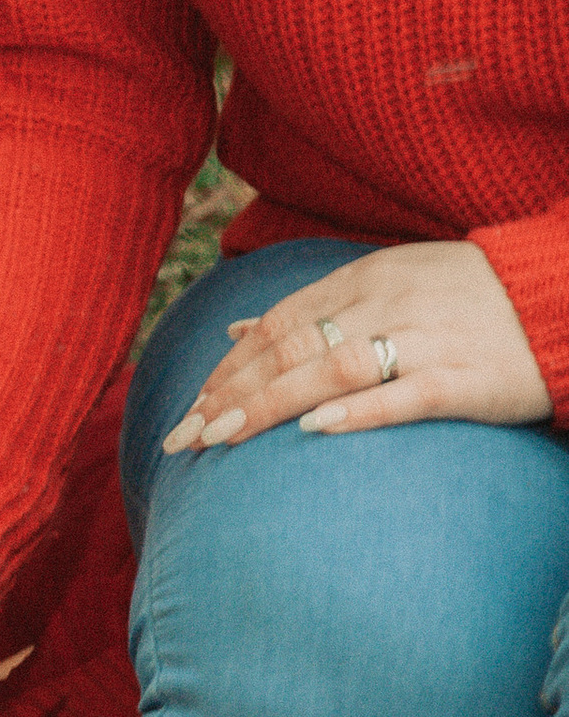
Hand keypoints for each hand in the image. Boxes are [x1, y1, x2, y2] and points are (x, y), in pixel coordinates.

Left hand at [160, 241, 550, 452]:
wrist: (559, 298)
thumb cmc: (466, 298)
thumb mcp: (387, 280)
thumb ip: (312, 307)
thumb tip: (236, 331)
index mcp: (366, 277)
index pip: (279, 323)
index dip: (229, 368)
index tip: (191, 408)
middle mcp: (388, 304)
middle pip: (293, 348)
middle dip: (231, 394)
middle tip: (185, 439)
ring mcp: (426, 340)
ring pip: (334, 368)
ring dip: (272, 404)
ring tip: (224, 437)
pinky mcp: (465, 379)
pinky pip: (405, 395)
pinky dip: (358, 410)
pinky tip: (315, 430)